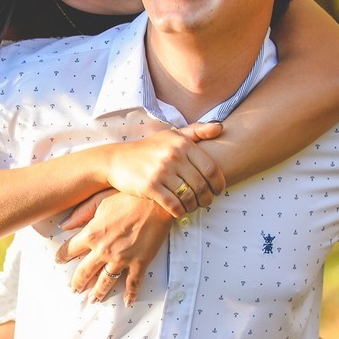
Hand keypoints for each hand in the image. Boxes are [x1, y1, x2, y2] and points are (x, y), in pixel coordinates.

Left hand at [56, 191, 173, 304]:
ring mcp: (122, 259)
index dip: (62, 256)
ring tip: (94, 299)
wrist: (157, 200)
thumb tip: (63, 225)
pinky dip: (130, 294)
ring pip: (106, 282)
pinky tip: (127, 302)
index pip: (70, 250)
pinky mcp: (140, 262)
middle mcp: (103, 250)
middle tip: (75, 289)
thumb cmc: (128, 196)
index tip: (59, 261)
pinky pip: (133, 284)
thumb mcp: (100, 200)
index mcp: (92, 233)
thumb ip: (80, 213)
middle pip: (85, 272)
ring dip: (98, 293)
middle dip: (78, 283)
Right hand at [104, 123, 225, 217]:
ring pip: (189, 197)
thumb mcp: (172, 135)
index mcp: (182, 144)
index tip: (218, 191)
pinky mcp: (150, 187)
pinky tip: (179, 211)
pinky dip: (180, 211)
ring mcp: (161, 172)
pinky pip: (174, 205)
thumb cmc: (149, 148)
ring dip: (194, 206)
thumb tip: (221, 127)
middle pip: (202, 185)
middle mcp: (173, 156)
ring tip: (193, 206)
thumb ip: (197, 131)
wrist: (117, 160)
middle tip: (206, 202)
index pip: (211, 168)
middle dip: (207, 198)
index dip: (219, 183)